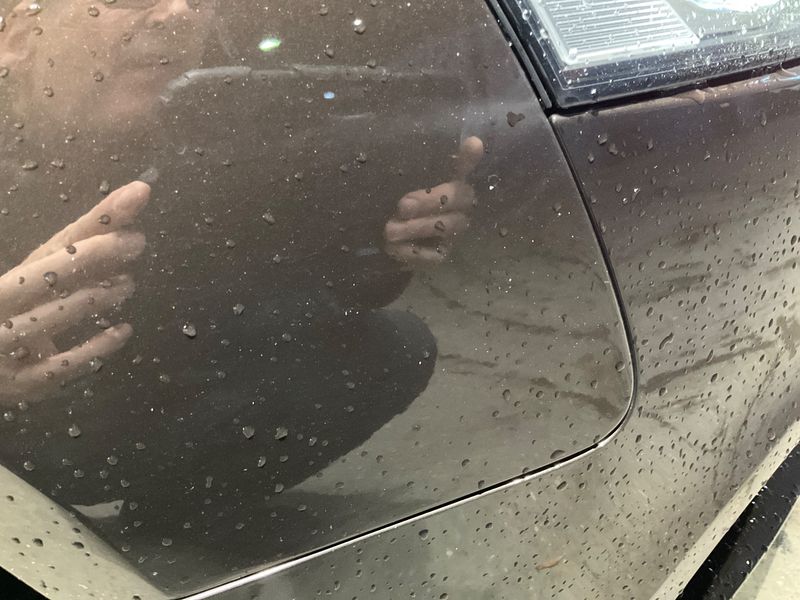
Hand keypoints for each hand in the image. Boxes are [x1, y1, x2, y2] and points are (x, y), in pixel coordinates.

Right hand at [0, 182, 149, 407]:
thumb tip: (135, 201)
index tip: (132, 204)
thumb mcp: (45, 274)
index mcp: (5, 282)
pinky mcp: (24, 384)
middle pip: (40, 278)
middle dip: (89, 256)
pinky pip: (59, 367)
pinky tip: (123, 330)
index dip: (92, 229)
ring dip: (92, 299)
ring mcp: (8, 347)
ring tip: (128, 283)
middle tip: (136, 241)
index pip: (50, 248)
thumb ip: (85, 242)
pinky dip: (94, 349)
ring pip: (47, 320)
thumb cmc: (21, 312)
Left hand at [384, 136, 483, 267]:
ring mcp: (453, 232)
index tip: (473, 144)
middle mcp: (459, 206)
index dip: (470, 158)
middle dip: (430, 201)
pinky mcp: (442, 255)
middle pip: (459, 198)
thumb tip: (447, 146)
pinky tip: (393, 248)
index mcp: (448, 183)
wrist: (378, 243)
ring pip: (448, 227)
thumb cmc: (393, 208)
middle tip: (402, 206)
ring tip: (389, 230)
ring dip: (418, 228)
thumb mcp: (395, 187)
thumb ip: (410, 168)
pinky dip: (413, 252)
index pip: (466, 166)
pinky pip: (435, 256)